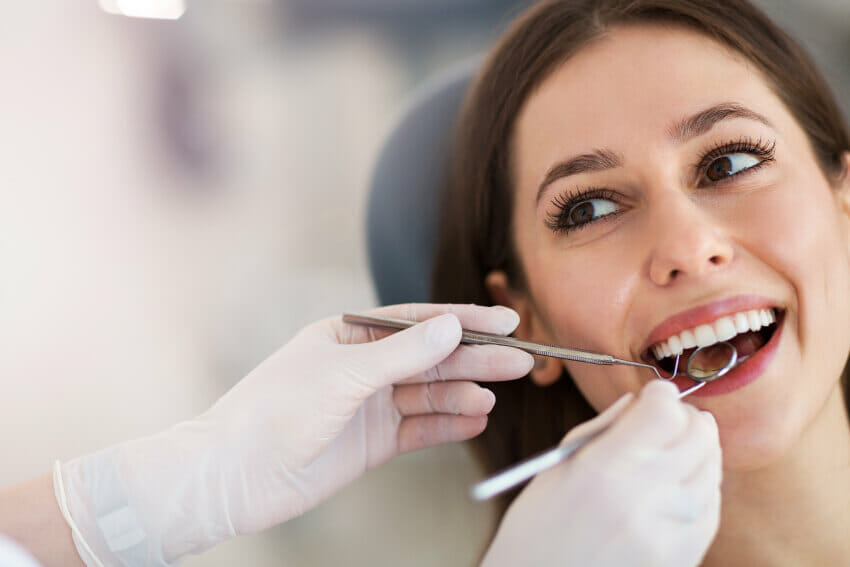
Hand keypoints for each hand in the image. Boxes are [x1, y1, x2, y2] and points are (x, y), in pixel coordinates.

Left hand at [56, 304, 532, 565]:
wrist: (233, 475)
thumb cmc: (274, 411)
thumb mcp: (342, 375)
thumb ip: (402, 354)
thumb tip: (451, 327)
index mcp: (349, 335)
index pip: (418, 321)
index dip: (463, 321)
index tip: (505, 321)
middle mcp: (362, 367)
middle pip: (431, 359)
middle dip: (475, 359)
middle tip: (522, 360)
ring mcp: (368, 406)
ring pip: (429, 395)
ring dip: (464, 394)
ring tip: (497, 395)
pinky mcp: (371, 443)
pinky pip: (419, 430)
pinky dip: (447, 426)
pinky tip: (476, 419)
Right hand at [481, 380, 721, 566]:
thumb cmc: (535, 534)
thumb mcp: (555, 470)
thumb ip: (601, 430)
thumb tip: (638, 403)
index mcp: (605, 471)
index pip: (664, 411)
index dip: (659, 395)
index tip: (651, 395)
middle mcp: (645, 500)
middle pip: (698, 435)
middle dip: (684, 417)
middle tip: (666, 418)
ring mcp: (670, 534)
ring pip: (712, 469)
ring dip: (697, 450)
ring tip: (671, 450)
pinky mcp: (683, 559)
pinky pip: (711, 508)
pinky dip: (702, 486)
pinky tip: (678, 484)